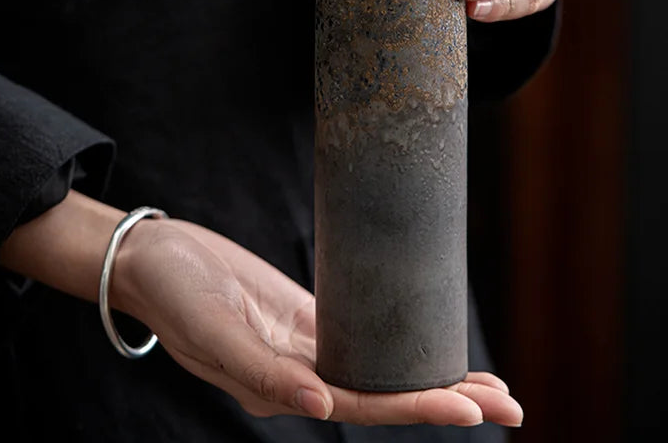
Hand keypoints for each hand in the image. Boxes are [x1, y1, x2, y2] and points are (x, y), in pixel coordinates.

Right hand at [117, 218, 523, 425]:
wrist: (156, 259)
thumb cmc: (175, 296)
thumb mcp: (213, 333)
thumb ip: (264, 374)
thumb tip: (322, 407)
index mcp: (281, 388)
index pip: (365, 403)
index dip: (421, 405)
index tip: (475, 408)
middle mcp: (302, 372)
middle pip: (387, 391)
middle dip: (448, 399)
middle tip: (511, 406)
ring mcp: (307, 342)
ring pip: (382, 363)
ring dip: (432, 371)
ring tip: (487, 383)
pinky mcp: (307, 311)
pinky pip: (364, 329)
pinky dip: (400, 335)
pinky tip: (427, 333)